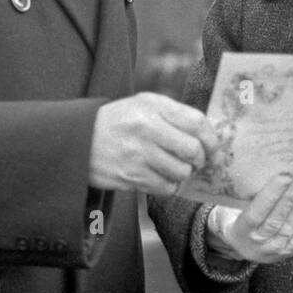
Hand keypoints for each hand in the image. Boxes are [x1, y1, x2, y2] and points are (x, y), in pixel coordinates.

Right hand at [89, 93, 220, 195]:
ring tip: (175, 168)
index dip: (212, 139)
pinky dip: (169, 185)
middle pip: (193, 150)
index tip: (215, 148)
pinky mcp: (131, 177)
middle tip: (198, 161)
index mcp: (152, 106)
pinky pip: (165, 188)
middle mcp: (146, 129)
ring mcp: (138, 155)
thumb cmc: (118, 121)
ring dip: (183, 173)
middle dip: (201, 160)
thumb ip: (174, 114)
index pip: (197, 122)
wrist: (78, 139)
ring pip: (181, 172)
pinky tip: (160, 176)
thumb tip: (208, 136)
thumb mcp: (143, 104)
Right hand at [206, 173, 292, 263]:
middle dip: (290, 196)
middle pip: (276, 219)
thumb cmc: (243, 219)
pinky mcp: (286, 253)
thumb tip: (278, 173)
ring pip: (290, 226)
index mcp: (242, 230)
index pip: (257, 212)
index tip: (284, 176)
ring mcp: (273, 250)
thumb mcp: (240, 209)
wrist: (245, 247)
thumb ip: (254, 197)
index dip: (271, 195)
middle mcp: (257, 242)